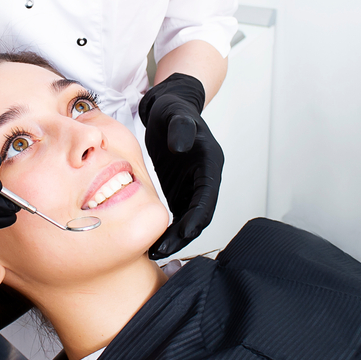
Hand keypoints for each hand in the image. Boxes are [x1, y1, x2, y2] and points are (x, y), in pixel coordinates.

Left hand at [139, 73, 223, 258]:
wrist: (168, 106)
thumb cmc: (174, 108)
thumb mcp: (176, 113)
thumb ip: (180, 128)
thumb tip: (181, 146)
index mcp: (210, 163)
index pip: (207, 198)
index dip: (196, 218)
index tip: (182, 233)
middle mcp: (204, 178)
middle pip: (198, 215)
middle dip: (182, 236)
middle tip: (161, 251)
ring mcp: (192, 185)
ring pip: (188, 219)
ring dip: (174, 237)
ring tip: (153, 252)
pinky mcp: (179, 188)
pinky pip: (176, 214)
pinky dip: (167, 228)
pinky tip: (150, 240)